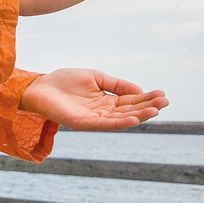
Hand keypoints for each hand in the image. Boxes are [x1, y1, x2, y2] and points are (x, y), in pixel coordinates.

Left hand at [20, 68, 168, 130]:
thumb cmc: (64, 81)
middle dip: (147, 107)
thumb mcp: (95, 77)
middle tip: (165, 102)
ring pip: (120, 119)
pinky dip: (119, 123)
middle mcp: (102, 112)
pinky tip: (132, 119)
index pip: (130, 101)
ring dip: (138, 116)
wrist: (38, 86)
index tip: (162, 94)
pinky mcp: (82, 123)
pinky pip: (104, 125)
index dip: (146, 98)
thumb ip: (116, 84)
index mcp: (105, 101)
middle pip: (128, 111)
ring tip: (154, 111)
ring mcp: (93, 119)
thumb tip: (139, 90)